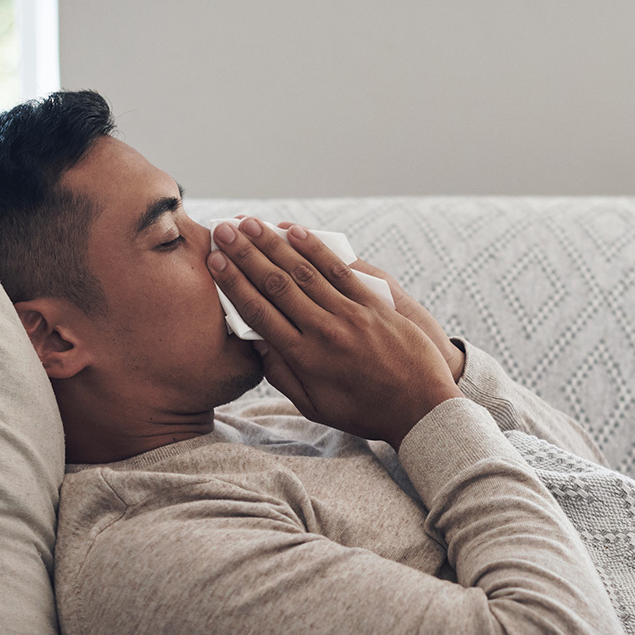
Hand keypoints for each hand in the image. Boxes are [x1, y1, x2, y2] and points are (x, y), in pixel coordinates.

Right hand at [208, 218, 461, 448]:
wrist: (421, 408)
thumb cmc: (365, 411)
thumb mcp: (316, 406)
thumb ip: (282, 375)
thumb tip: (256, 344)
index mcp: (303, 359)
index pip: (259, 313)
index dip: (233, 284)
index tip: (214, 262)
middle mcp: (323, 332)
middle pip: (276, 285)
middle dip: (245, 254)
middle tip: (222, 230)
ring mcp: (350, 316)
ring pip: (304, 272)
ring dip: (273, 244)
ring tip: (249, 223)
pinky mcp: (374, 305)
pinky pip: (340, 270)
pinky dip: (315, 249)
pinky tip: (295, 231)